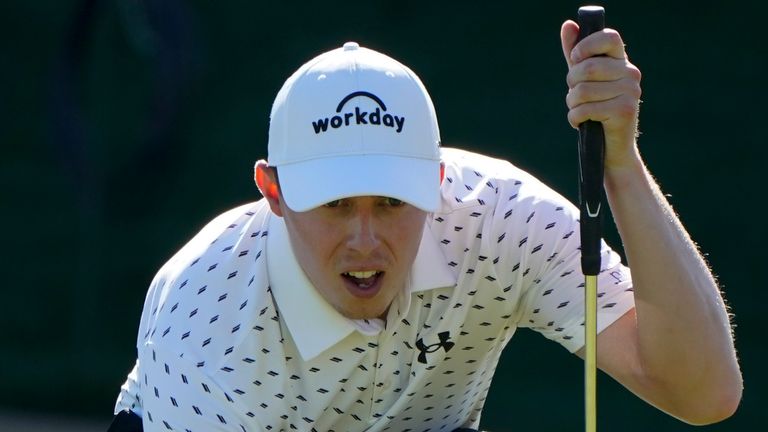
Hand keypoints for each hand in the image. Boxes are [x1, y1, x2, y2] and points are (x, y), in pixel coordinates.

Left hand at [560, 20, 641, 170]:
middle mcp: (630, 74)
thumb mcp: (584, 80)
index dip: (586, 46)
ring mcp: (630, 92)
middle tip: (575, 96)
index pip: (609, 38)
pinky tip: (582, 123)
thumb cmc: (596, 111)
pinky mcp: (624, 111)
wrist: (611, 149)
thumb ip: (576, 54)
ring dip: (572, 104)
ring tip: (579, 111)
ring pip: (583, 90)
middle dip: (571, 84)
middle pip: (588, 68)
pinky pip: (585, 109)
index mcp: (621, 62)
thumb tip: (568, 25)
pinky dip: (575, 119)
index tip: (576, 59)